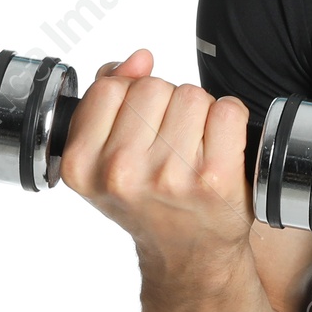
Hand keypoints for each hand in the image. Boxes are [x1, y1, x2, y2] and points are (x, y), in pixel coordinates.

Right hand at [58, 48, 253, 265]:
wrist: (188, 253)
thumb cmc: (148, 200)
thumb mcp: (104, 157)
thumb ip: (109, 97)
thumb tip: (140, 58)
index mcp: (82, 164)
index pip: (110, 88)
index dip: (131, 95)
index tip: (140, 124)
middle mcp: (121, 172)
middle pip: (154, 86)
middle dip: (166, 103)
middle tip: (170, 140)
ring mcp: (170, 175)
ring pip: (192, 95)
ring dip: (199, 112)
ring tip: (193, 147)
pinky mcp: (215, 177)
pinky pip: (228, 110)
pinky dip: (230, 119)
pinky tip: (219, 147)